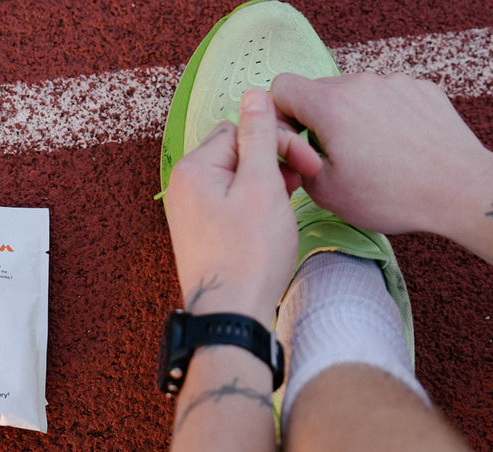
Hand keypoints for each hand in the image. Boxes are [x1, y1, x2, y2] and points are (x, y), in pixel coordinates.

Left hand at [163, 88, 310, 327]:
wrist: (231, 316)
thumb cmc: (249, 255)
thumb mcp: (262, 186)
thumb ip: (259, 137)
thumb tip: (254, 94)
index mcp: (194, 168)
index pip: (240, 130)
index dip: (278, 142)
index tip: (308, 164)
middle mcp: (184, 186)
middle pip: (237, 152)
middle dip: (272, 161)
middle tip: (302, 182)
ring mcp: (191, 211)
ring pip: (237, 178)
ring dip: (267, 182)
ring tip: (290, 202)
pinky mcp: (202, 233)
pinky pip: (231, 202)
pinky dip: (255, 204)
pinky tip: (274, 219)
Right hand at [270, 72, 492, 234]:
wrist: (460, 189)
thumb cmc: (393, 196)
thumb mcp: (326, 194)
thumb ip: (297, 163)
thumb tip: (297, 151)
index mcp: (330, 105)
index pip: (282, 87)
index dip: (281, 116)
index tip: (298, 142)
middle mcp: (361, 83)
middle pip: (320, 91)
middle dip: (318, 121)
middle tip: (336, 159)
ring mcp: (395, 83)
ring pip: (356, 95)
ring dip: (353, 120)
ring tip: (374, 157)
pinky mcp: (422, 89)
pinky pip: (388, 97)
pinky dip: (386, 118)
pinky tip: (401, 148)